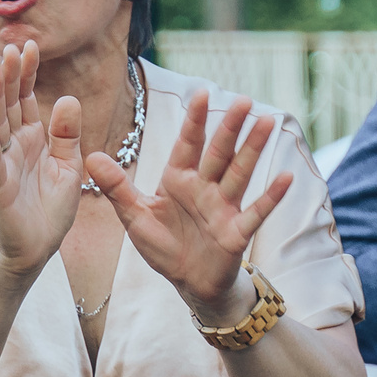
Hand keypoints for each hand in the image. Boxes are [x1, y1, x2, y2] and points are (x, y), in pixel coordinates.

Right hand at [0, 42, 84, 279]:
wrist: (34, 251)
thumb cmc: (49, 211)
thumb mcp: (69, 168)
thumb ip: (67, 136)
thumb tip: (68, 97)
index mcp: (33, 139)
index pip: (28, 98)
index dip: (28, 73)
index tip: (30, 46)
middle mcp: (14, 146)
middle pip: (10, 104)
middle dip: (10, 76)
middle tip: (8, 46)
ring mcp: (3, 164)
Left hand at [88, 88, 293, 319]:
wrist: (187, 282)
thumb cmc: (164, 246)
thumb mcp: (135, 216)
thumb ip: (116, 187)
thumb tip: (91, 156)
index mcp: (178, 180)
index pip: (188, 144)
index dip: (195, 121)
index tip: (202, 93)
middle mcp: (204, 188)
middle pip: (218, 153)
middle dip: (230, 127)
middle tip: (245, 100)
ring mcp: (223, 208)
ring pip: (240, 174)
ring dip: (254, 149)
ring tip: (268, 123)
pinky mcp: (236, 232)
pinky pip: (255, 212)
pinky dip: (270, 197)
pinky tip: (286, 178)